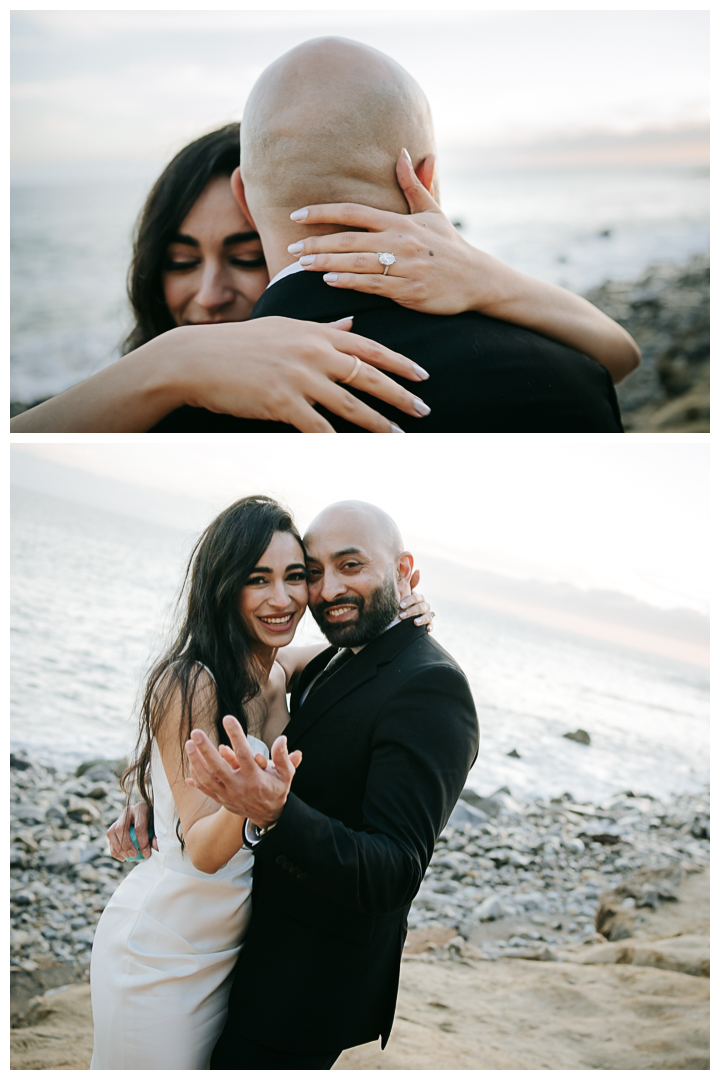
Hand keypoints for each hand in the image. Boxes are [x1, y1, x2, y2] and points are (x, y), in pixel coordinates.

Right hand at [106, 801, 157, 860]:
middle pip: (122, 828)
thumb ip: (156, 836)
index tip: (146, 854)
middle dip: (126, 844)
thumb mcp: (157, 825)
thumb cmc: (154, 820)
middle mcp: (128, 811)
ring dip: (118, 847)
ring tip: (126, 857)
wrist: (148, 812)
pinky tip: (122, 858)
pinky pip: (109, 837)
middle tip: (134, 855)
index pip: (139, 827)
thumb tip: (155, 847)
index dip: (142, 842)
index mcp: (141, 809)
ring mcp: (119, 818)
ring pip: (112, 832)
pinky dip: (114, 849)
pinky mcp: (114, 825)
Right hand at [170, 315, 430, 432]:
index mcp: (315, 332)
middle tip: (424, 410)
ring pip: (350, 404)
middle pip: (368, 376)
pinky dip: (339, 441)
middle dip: (400, 395)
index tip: (422, 376)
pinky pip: (319, 427)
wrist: (196, 359)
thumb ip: (322, 328)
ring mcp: (298, 377)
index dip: (399, 363)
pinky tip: (356, 452)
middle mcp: (312, 351)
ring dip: (378, 423)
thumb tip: (351, 324)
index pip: (368, 347)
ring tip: (399, 437)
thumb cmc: (239, 344)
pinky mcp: (282, 402)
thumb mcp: (284, 326)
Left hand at [185, 716, 301, 827]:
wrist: (269, 816)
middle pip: (219, 767)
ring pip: (207, 779)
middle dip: (205, 749)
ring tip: (188, 744)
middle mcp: (239, 787)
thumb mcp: (286, 774)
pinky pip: (205, 788)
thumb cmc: (277, 789)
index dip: (236, 735)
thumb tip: (282, 739)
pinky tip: (190, 763)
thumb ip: (282, 757)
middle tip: (196, 733)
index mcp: (256, 778)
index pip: (244, 754)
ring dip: (196, 761)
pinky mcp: (221, 799)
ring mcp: (228, 794)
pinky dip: (196, 776)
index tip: (227, 718)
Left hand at [285, 151, 486, 315]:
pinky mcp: (407, 291)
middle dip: (316, 243)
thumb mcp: (432, 212)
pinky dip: (349, 282)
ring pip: (355, 263)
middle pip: (348, 239)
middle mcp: (399, 241)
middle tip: (290, 248)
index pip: (354, 212)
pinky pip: (372, 285)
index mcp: (400, 221)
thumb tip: (403, 152)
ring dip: (325, 263)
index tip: (297, 215)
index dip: (323, 212)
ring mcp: (403, 267)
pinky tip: (329, 280)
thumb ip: (413, 184)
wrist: (476, 279)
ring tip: (301, 264)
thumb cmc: (449, 246)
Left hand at [399, 569, 434, 631]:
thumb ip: (409, 583)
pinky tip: (428, 629)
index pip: (416, 597)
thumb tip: (417, 570)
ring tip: (415, 623)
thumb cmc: (401, 603)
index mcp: (418, 597)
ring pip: (428, 615)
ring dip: (422, 618)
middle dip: (411, 611)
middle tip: (401, 615)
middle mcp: (424, 605)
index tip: (400, 605)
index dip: (409, 601)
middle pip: (422, 606)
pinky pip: (432, 624)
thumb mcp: (403, 593)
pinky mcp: (428, 623)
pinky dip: (431, 626)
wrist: (399, 618)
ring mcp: (427, 614)